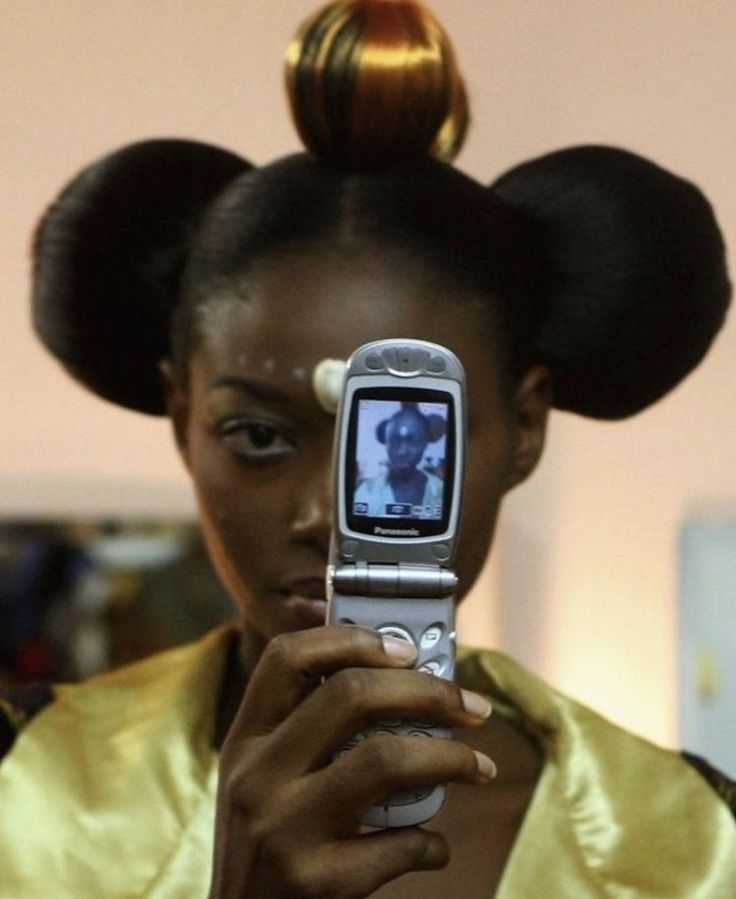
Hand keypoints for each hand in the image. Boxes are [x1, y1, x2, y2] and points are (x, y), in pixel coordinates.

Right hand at [208, 626, 494, 898]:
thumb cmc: (271, 846)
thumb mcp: (264, 781)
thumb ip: (308, 733)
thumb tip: (402, 682)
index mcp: (245, 740)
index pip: (287, 657)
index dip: (350, 639)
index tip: (406, 649)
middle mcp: (256, 776)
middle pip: (350, 695)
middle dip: (428, 691)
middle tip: (473, 707)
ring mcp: (282, 829)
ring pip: (386, 758)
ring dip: (451, 758)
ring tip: (480, 767)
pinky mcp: (314, 883)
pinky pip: (400, 843)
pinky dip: (432, 842)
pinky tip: (434, 846)